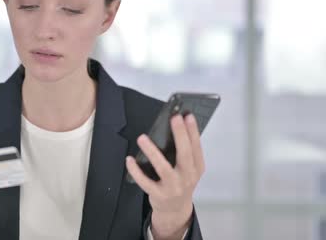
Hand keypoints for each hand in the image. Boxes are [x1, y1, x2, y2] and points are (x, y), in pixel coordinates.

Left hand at [126, 114, 204, 239]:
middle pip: (184, 155)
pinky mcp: (158, 195)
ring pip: (163, 168)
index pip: (196, 147)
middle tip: (173, 118)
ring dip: (152, 152)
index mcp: (196, 168)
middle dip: (180, 135)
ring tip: (142, 137)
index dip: (193, 131)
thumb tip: (174, 127)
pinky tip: (129, 159)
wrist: (175, 210)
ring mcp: (173, 187)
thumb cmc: (180, 182)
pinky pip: (145, 182)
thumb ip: (184, 152)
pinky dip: (136, 170)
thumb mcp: (188, 169)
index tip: (188, 115)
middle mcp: (187, 178)